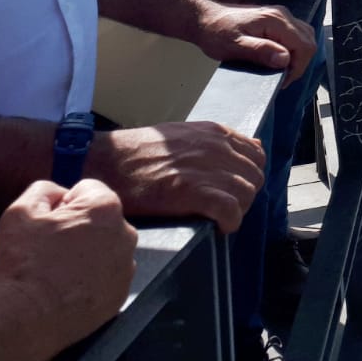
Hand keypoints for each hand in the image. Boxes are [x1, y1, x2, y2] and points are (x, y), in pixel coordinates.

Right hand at [0, 180, 136, 355]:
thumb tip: (59, 192)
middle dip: (79, 227)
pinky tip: (68, 289)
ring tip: (57, 271)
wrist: (24, 320)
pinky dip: (92, 279)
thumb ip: (44, 189)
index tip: (49, 222)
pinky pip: (107, 276)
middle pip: (100, 219)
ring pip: (105, 248)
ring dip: (87, 253)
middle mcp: (125, 234)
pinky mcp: (121, 294)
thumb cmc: (22, 264)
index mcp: (105, 208)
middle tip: (50, 249)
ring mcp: (126, 267)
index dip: (64, 203)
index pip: (88, 189)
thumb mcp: (20, 212)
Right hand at [88, 121, 265, 233]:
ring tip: (216, 218)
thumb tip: (250, 148)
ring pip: (247, 195)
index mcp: (215, 132)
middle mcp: (217, 147)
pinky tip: (217, 227)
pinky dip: (229, 222)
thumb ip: (216, 142)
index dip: (247, 175)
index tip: (232, 188)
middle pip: (255, 177)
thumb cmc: (138, 152)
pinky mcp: (194, 192)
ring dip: (236, 211)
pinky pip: (231, 211)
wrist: (105, 161)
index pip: (256, 155)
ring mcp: (207, 169)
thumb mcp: (184, 134)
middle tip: (223, 207)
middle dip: (244, 195)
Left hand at [191, 0, 315, 85]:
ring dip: (298, 56)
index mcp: (275, 21)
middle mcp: (283, 15)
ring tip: (280, 69)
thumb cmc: (216, 33)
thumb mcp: (235, 46)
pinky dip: (293, 49)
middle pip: (308, 41)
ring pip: (305, 37)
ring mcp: (281, 16)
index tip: (281, 80)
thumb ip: (261, 51)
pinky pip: (296, 35)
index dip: (298, 67)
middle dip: (300, 63)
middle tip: (281, 77)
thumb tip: (285, 59)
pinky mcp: (276, 20)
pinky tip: (278, 59)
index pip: (304, 46)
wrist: (205, 19)